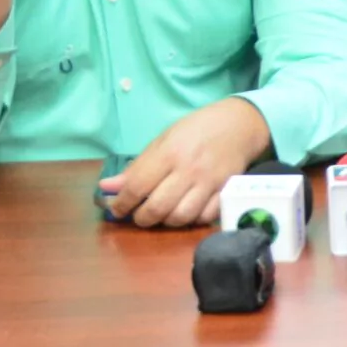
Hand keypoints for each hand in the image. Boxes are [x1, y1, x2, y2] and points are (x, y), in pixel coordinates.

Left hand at [101, 98, 273, 227]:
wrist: (239, 124)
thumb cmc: (196, 129)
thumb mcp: (163, 140)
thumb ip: (137, 166)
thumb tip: (108, 187)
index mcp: (168, 153)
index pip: (136, 187)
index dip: (121, 203)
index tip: (117, 208)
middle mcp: (188, 170)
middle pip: (157, 208)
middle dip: (141, 218)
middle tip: (139, 215)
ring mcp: (209, 183)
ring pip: (181, 217)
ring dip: (166, 222)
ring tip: (162, 214)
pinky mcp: (226, 192)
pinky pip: (204, 217)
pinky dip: (191, 220)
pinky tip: (185, 211)